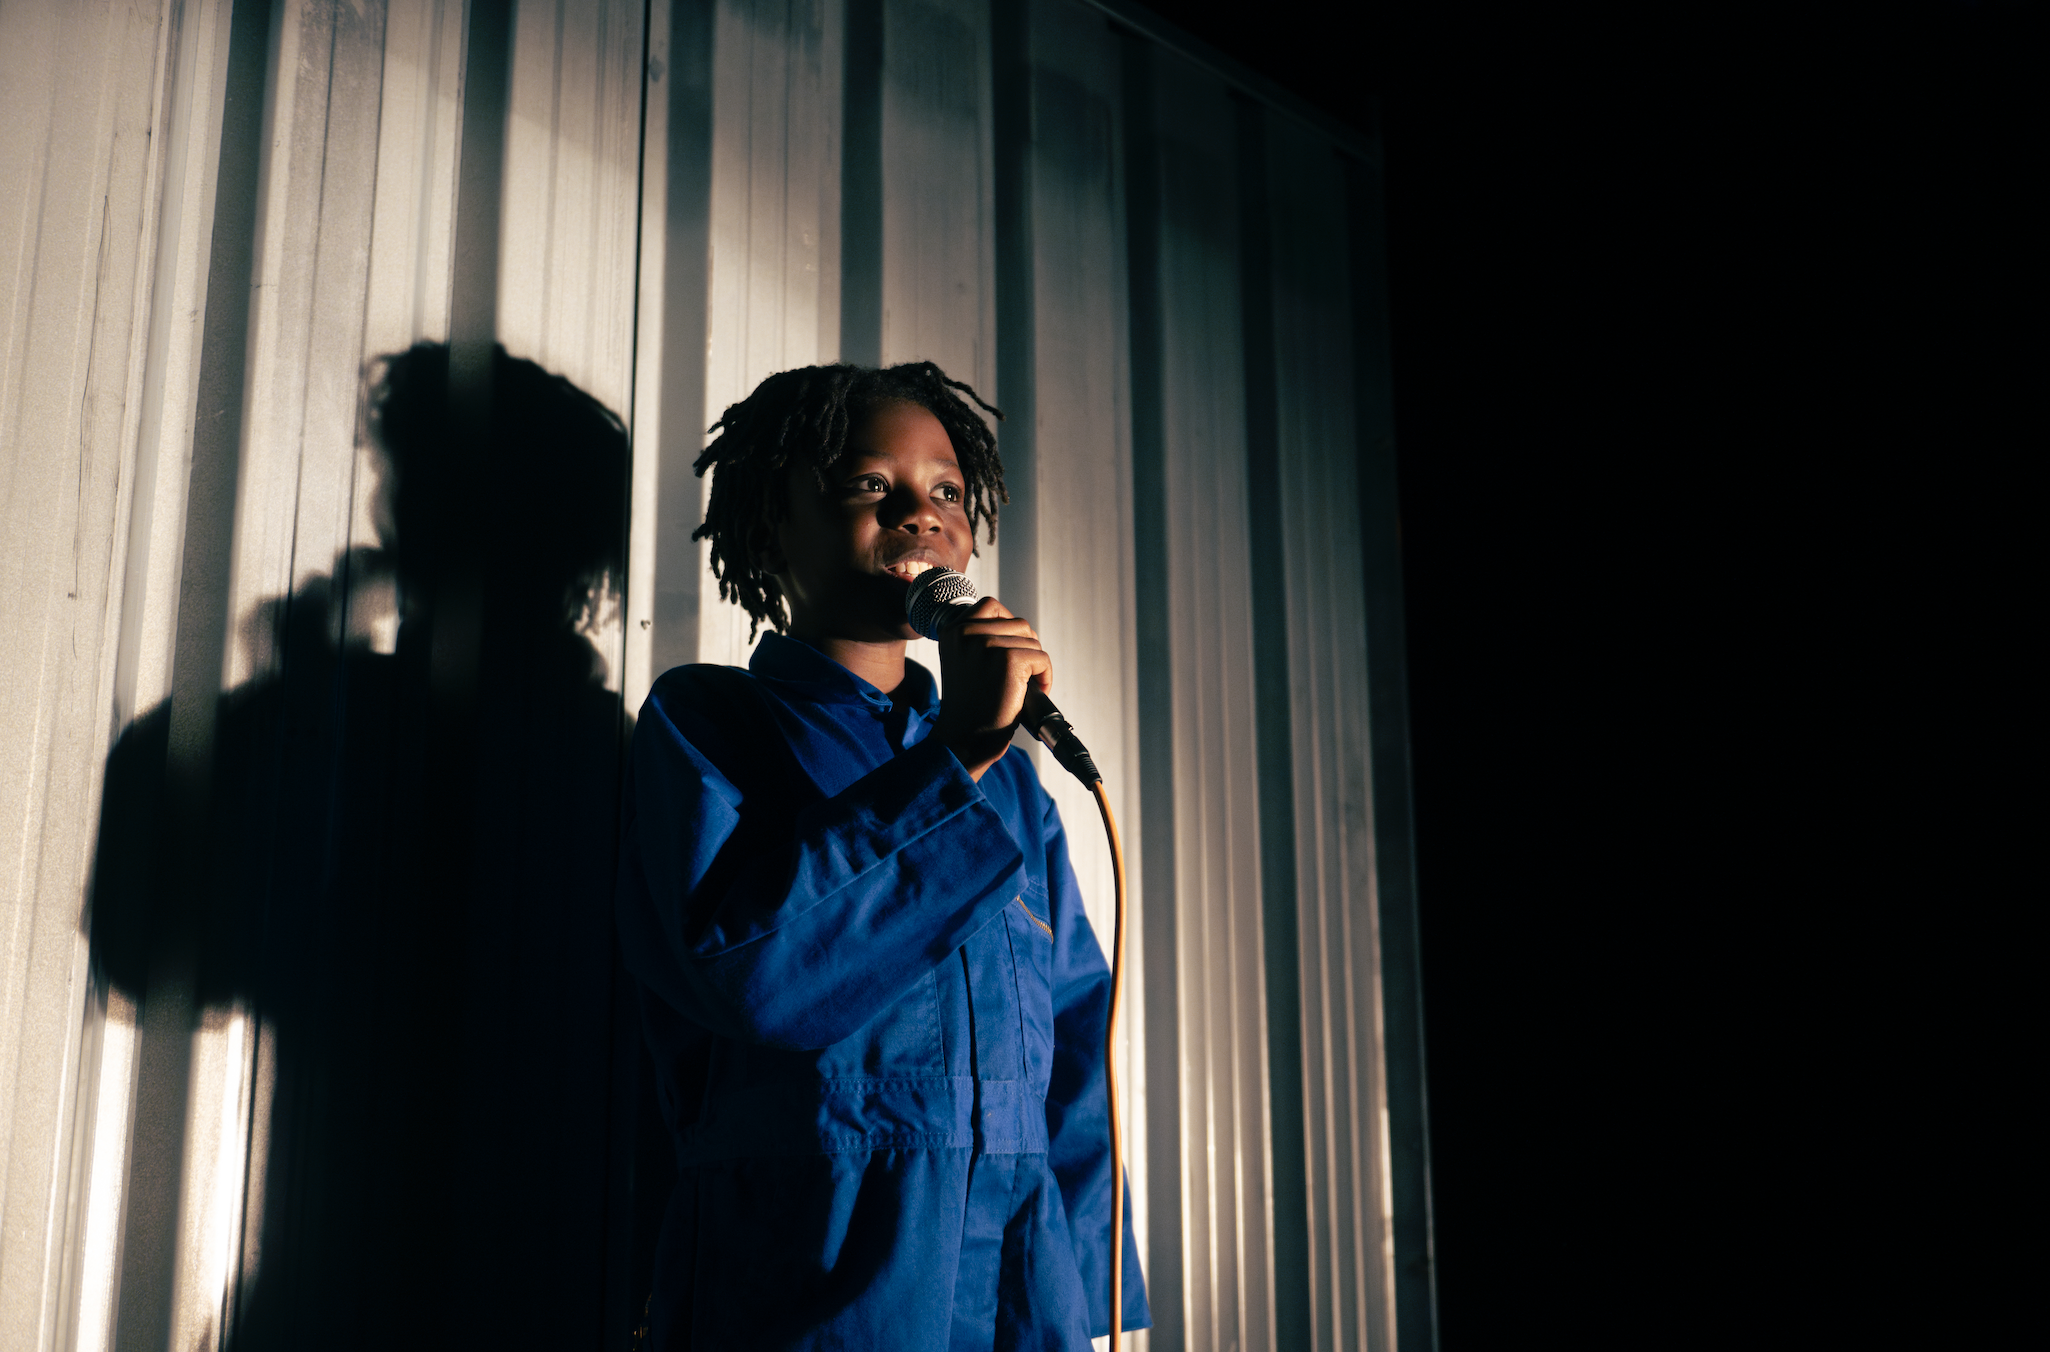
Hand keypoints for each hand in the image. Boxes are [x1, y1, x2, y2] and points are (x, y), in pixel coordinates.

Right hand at [932, 597, 1051, 781]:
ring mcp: (987, 644)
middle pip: (1018, 624)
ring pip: (1032, 640)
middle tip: (1019, 677)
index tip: (1007, 654)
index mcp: (952, 630)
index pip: (992, 606)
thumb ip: (980, 638)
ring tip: (1023, 687)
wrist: (964, 739)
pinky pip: (1042, 658)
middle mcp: (966, 632)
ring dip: (1035, 665)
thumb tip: (1021, 629)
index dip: (1007, 627)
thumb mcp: (964, 661)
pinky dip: (1044, 677)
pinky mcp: (1009, 660)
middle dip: (1025, 650)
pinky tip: (1030, 693)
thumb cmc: (970, 706)